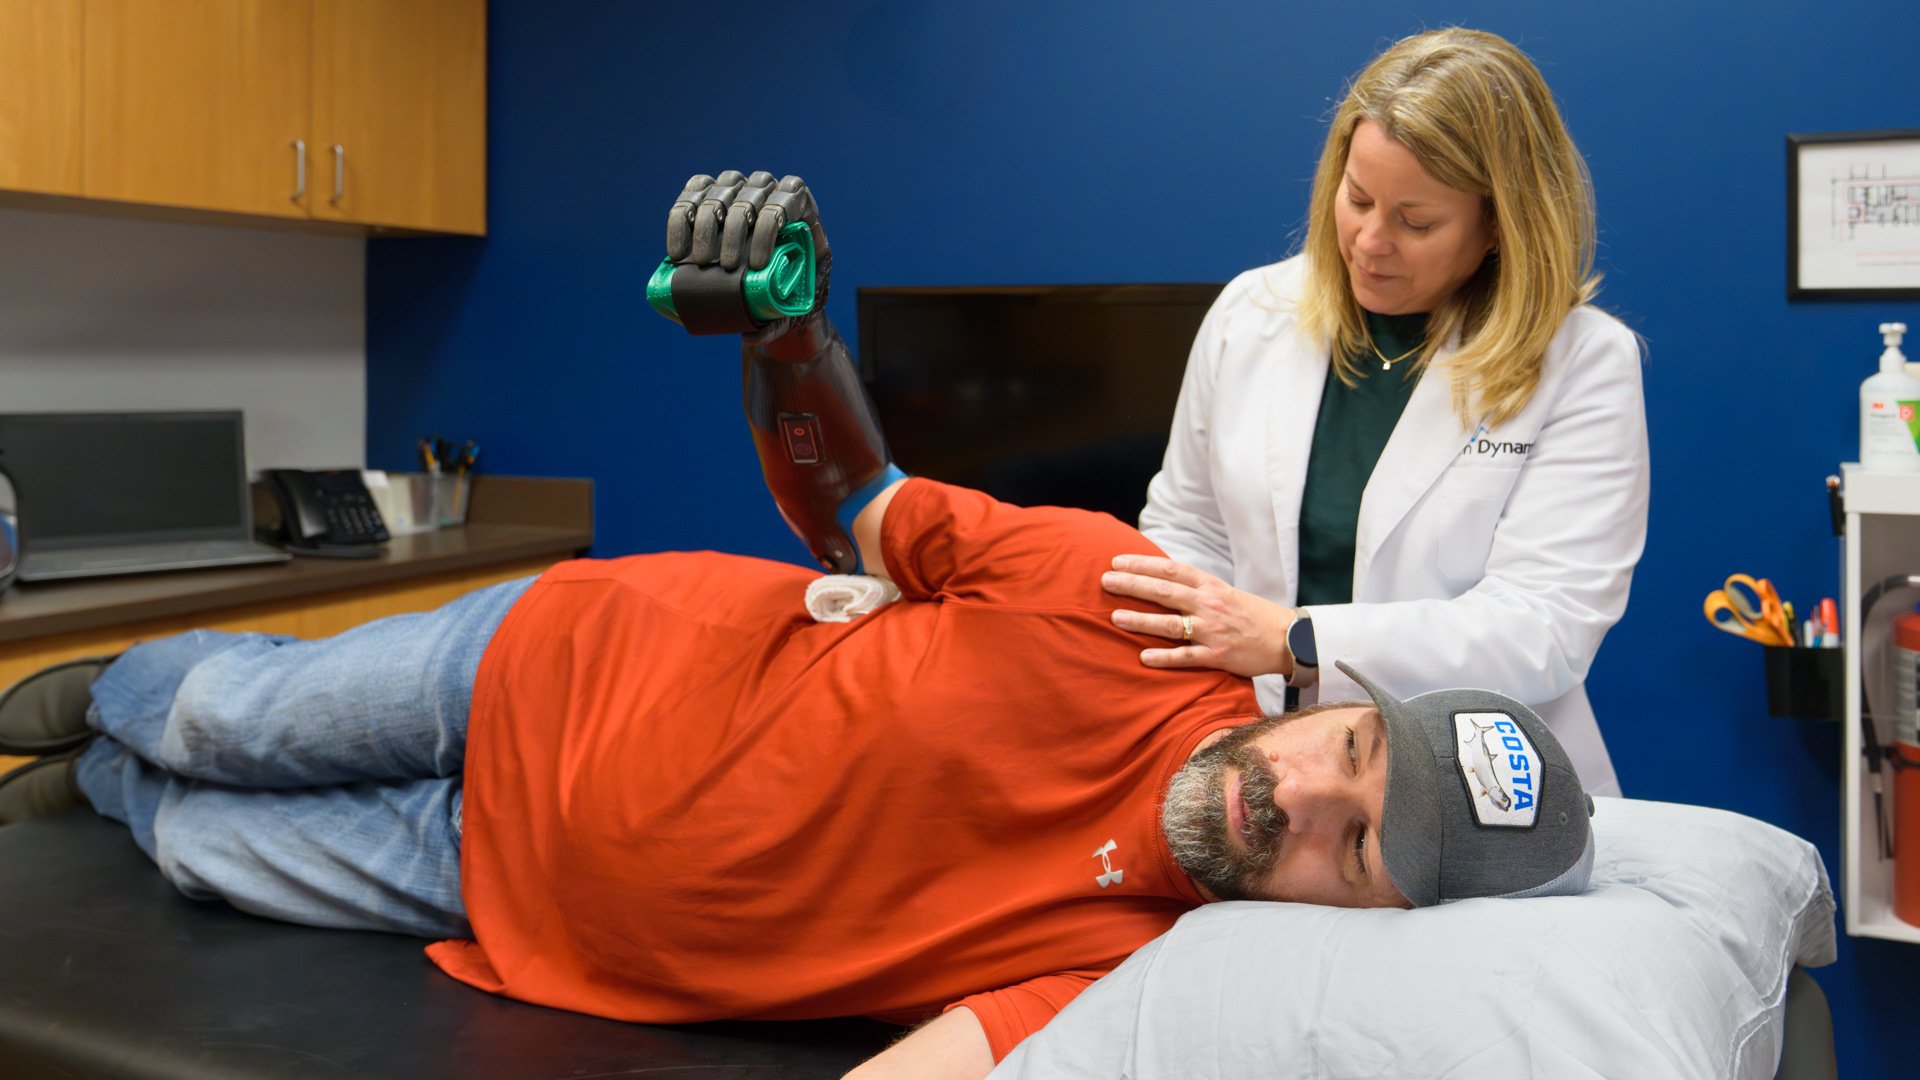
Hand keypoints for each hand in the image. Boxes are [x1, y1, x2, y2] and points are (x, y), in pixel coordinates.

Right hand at [665, 170, 832, 340]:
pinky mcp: (709, 191)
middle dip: (735, 231)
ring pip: (720, 190)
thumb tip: (750, 335)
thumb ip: (779, 323)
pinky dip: (681, 219)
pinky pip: (692, 193)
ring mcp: (738, 186)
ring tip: (700, 262)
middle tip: (725, 266)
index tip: (756, 265)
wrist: (769, 277)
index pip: (786, 200)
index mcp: (800, 205)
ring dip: (706, 226)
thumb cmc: (790, 290)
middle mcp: (769, 188)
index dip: (769, 228)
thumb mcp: (795, 307)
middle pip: (750, 194)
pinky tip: (677, 250)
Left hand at [1102, 554, 1294, 677]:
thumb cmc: (1250, 614)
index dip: (1142, 564)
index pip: (1171, 569)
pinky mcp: (1218, 656)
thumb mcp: (1223, 592)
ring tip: (1116, 618)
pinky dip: (1165, 657)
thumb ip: (1194, 586)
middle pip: (1164, 591)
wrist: (1287, 638)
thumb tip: (1160, 577)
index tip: (1116, 561)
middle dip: (1132, 585)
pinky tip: (1144, 657)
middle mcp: (1209, 604)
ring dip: (1141, 620)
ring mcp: (1213, 631)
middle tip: (1105, 582)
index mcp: (1210, 585)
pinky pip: (1187, 657)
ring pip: (1171, 624)